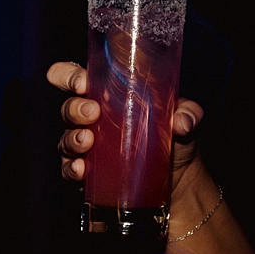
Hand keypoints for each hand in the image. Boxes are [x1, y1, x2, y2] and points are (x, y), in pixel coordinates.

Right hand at [50, 60, 206, 202]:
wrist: (174, 177)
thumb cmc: (171, 136)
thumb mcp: (184, 117)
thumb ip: (188, 112)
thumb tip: (182, 122)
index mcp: (105, 95)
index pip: (74, 78)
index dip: (69, 76)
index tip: (82, 82)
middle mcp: (89, 118)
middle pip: (67, 108)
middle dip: (75, 108)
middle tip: (92, 112)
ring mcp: (85, 145)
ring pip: (65, 138)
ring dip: (72, 139)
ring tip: (86, 141)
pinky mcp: (86, 171)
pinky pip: (69, 169)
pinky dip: (71, 168)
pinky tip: (81, 169)